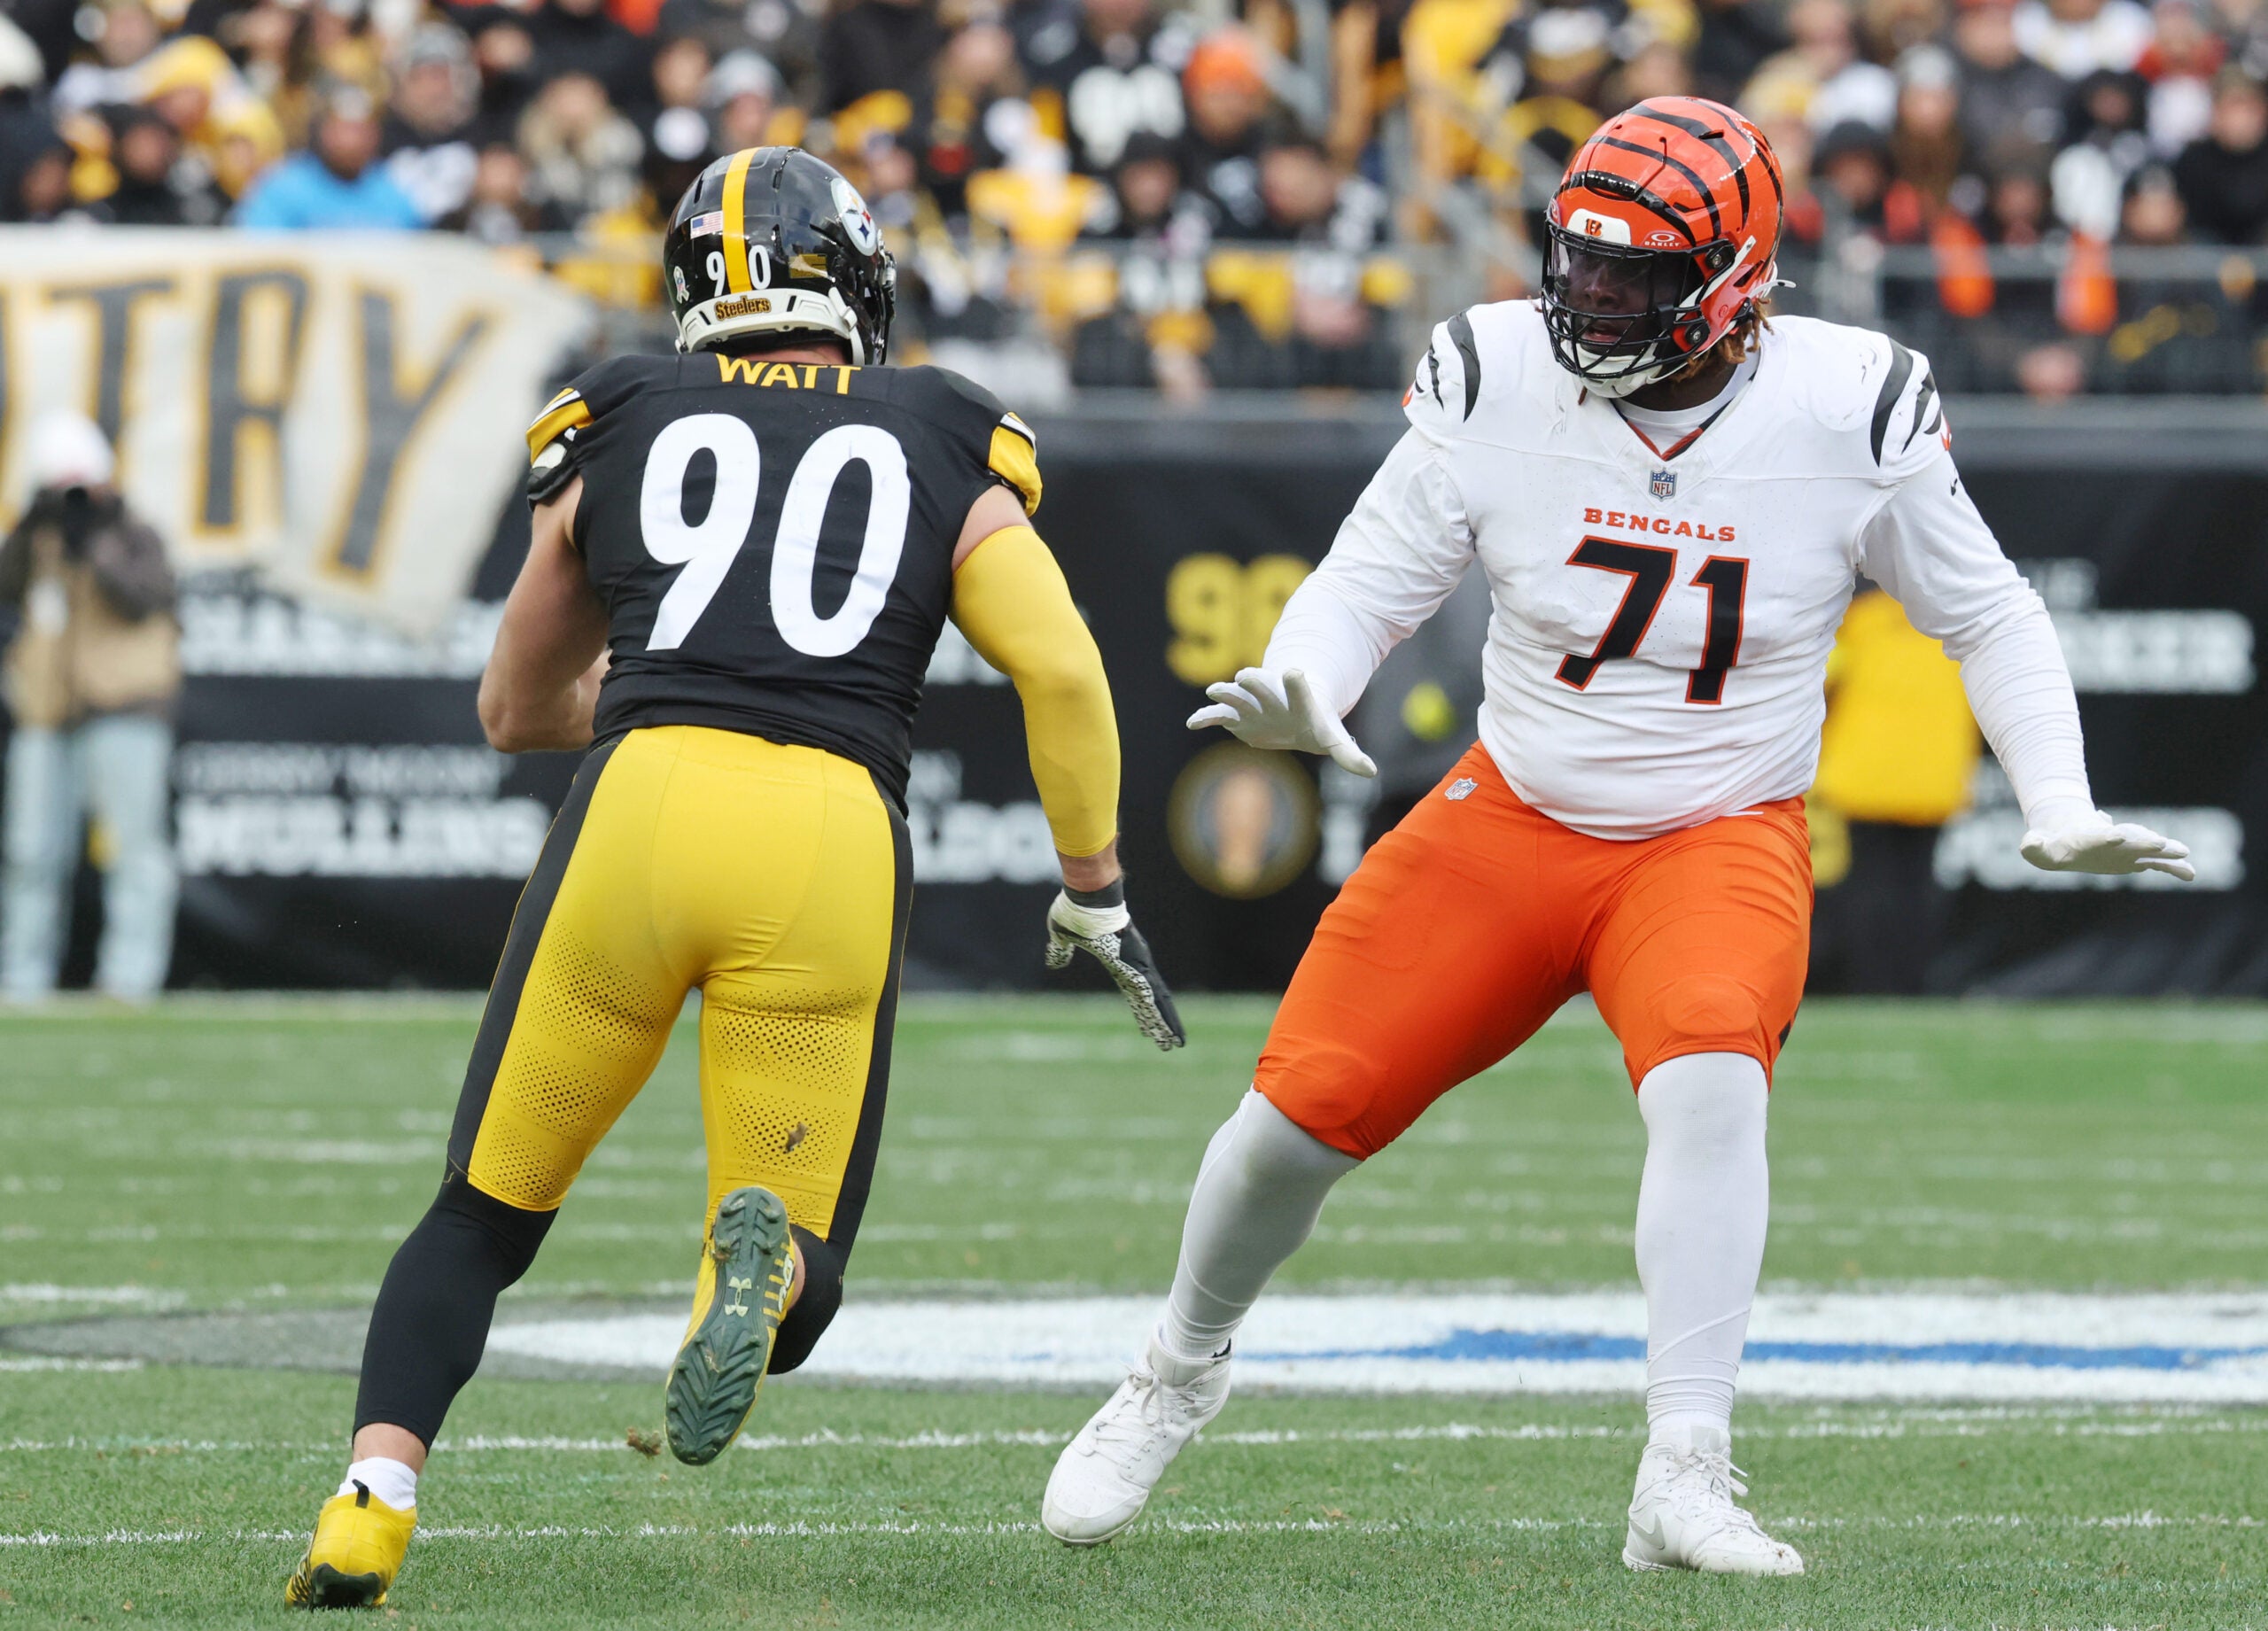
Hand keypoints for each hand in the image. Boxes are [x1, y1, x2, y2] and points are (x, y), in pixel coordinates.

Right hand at [1044, 882, 1185, 1049]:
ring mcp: (1138, 964)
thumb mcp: (1062, 936)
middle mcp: (1134, 963)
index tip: (1147, 1026)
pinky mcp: (1136, 965)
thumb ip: (1060, 952)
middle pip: (1150, 1000)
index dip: (1142, 1011)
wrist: (1088, 896)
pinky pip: (1150, 994)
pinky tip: (1165, 1027)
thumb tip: (1054, 963)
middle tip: (1171, 1043)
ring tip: (1177, 1043)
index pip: (1133, 992)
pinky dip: (1158, 1012)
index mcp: (1119, 960)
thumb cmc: (1076, 910)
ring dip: (1166, 1023)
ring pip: (1155, 1000)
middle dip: (1160, 1022)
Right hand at [1185, 666, 1375, 777]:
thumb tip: (1371, 772)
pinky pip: (1217, 716)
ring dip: (1226, 693)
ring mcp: (1252, 704)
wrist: (1293, 712)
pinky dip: (1205, 718)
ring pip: (1236, 695)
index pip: (1299, 689)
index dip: (1297, 683)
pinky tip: (1192, 722)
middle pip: (1262, 685)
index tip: (1293, 671)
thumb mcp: (1332, 737)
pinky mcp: (1237, 717)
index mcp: (1297, 699)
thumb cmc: (1315, 723)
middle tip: (1245, 677)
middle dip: (1254, 681)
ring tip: (1214, 692)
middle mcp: (1272, 696)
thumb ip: (1348, 753)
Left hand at [2020, 811, 2193, 880]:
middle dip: (2143, 841)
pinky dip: (2172, 868)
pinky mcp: (2135, 860)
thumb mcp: (2037, 846)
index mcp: (2089, 837)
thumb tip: (2029, 845)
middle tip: (2161, 843)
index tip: (2115, 834)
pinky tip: (2191, 874)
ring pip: (2149, 850)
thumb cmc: (2052, 843)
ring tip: (2185, 854)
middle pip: (2130, 839)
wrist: (2069, 834)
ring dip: (2165, 853)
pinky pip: (2157, 864)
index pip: (2097, 835)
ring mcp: (2127, 849)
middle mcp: (2113, 841)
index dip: (2105, 834)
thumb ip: (2033, 846)